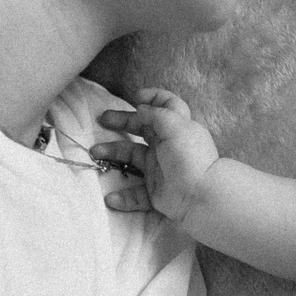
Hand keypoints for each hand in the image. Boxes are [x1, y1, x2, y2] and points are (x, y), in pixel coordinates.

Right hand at [92, 88, 221, 221]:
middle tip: (102, 119)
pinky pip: (136, 194)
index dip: (154, 98)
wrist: (200, 196)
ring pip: (132, 157)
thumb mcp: (176, 126)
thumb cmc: (189, 156)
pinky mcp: (156, 192)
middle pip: (142, 128)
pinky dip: (123, 196)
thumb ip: (157, 114)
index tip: (136, 97)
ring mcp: (160, 169)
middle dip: (122, 121)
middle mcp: (167, 145)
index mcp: (177, 127)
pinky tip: (112, 197)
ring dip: (112, 154)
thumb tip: (141, 108)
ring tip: (95, 153)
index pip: (167, 106)